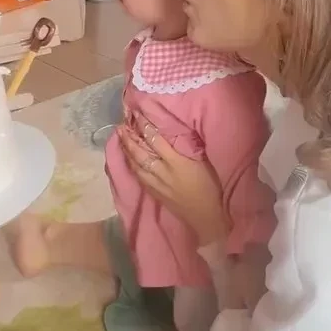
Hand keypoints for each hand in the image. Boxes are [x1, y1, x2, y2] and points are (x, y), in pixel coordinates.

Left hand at [119, 115, 224, 245]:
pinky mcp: (155, 193)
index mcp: (177, 162)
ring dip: (127, 150)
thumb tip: (176, 132)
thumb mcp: (203, 163)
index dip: (145, 126)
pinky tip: (128, 159)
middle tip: (121, 126)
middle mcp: (163, 172)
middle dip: (130, 138)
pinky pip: (139, 176)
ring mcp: (157, 184)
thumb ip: (188, 148)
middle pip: (141, 152)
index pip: (156, 140)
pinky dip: (132, 165)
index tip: (137, 114)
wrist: (206, 216)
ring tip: (120, 138)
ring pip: (136, 165)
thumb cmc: (210, 186)